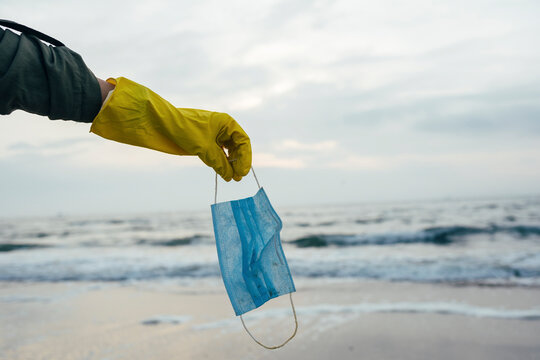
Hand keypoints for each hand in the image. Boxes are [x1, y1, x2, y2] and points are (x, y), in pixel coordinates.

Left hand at [90, 77, 251, 180]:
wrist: (161, 124)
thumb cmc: (184, 129)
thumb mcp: (204, 148)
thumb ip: (219, 162)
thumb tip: (230, 176)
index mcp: (226, 122)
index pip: (243, 141)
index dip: (246, 157)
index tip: (243, 172)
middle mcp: (223, 128)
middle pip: (237, 147)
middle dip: (238, 162)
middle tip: (237, 178)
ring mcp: (214, 135)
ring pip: (228, 152)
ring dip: (230, 164)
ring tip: (231, 178)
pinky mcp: (205, 142)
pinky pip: (218, 154)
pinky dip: (221, 163)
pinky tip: (222, 172)